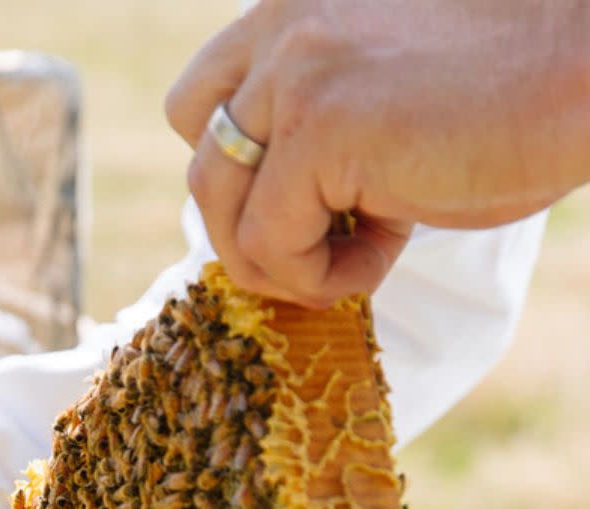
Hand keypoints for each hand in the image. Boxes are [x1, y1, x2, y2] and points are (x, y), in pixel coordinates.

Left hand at [165, 0, 588, 306]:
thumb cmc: (518, 90)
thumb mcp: (385, 93)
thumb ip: (314, 126)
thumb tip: (262, 209)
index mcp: (295, 7)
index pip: (207, 97)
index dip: (245, 167)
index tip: (313, 201)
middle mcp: (280, 25)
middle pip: (198, 148)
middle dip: (243, 214)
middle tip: (318, 243)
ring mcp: (294, 73)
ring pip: (216, 201)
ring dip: (279, 256)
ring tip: (356, 258)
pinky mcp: (318, 129)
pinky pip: (267, 241)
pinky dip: (317, 275)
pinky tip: (384, 257)